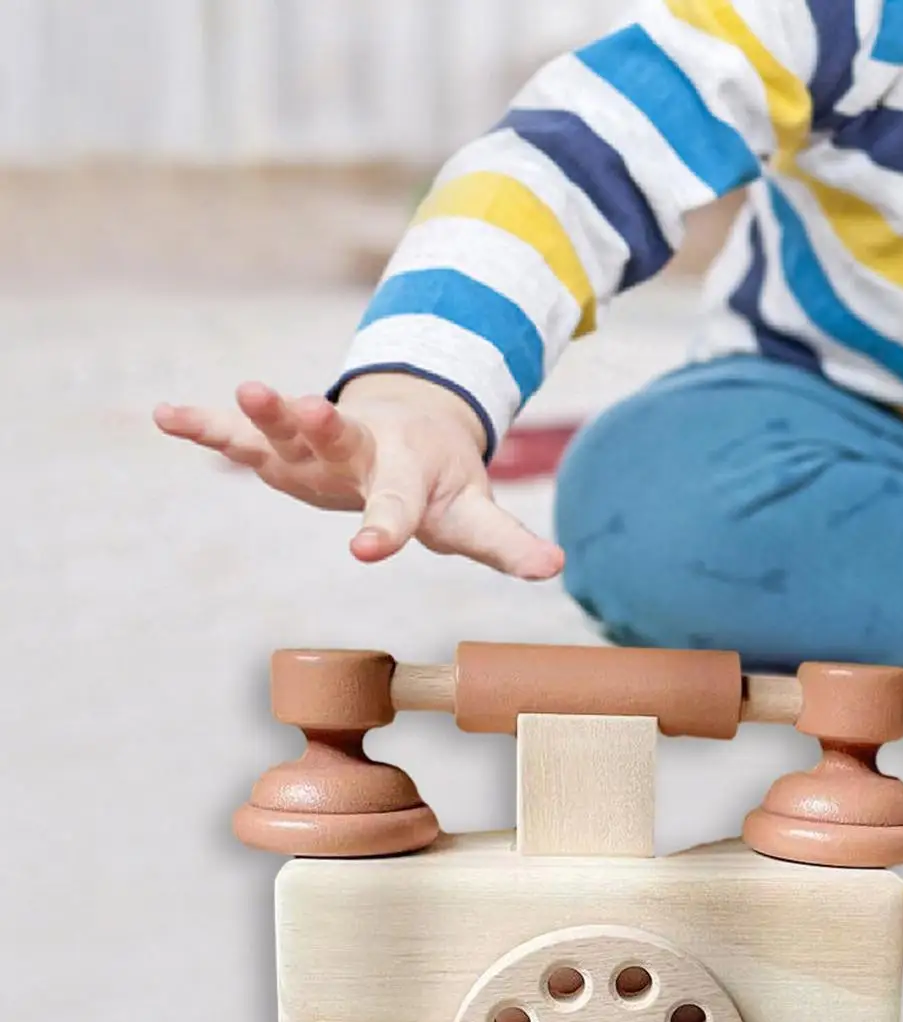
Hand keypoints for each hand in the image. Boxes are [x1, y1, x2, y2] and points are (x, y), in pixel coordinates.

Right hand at [153, 373, 562, 578]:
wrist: (415, 428)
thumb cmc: (444, 484)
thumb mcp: (476, 516)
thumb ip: (508, 544)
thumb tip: (556, 568)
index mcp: (408, 475)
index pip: (399, 505)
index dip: (387, 528)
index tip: (369, 551)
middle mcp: (360, 452)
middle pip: (340, 439)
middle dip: (320, 425)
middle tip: (305, 406)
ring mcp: (317, 445)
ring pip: (287, 429)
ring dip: (262, 412)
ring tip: (241, 391)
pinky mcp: (284, 444)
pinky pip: (241, 433)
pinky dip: (206, 425)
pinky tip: (165, 415)